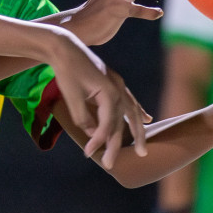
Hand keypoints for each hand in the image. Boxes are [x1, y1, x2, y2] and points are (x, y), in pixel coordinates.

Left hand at [47, 36, 150, 168]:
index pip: (108, 124)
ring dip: (137, 132)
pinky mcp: (114, 82)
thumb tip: (94, 135)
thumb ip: (84, 119)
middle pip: (122, 123)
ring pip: (132, 113)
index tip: (88, 154)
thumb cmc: (66, 71)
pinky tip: (147, 120)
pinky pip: (130, 101)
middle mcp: (118, 89)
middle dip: (116, 145)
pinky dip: (138, 112)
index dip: (99, 141)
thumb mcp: (72, 97)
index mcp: (109, 92)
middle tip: (111, 166)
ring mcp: (118, 85)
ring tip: (141, 150)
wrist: (64, 47)